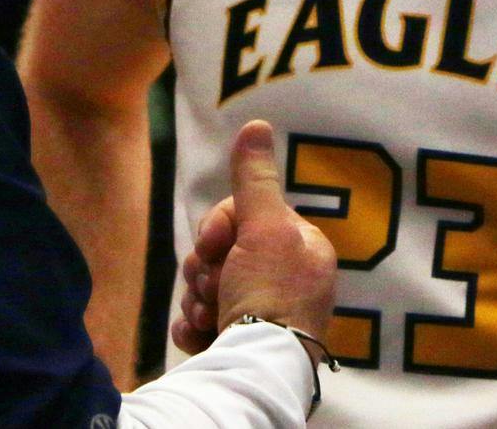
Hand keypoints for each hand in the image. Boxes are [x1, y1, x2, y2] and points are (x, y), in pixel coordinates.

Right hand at [170, 120, 336, 359]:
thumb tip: (256, 125)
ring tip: (210, 314)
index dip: (220, 226)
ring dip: (198, 297)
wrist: (256, 370)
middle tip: (214, 285)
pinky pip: (202, 320)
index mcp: (301, 249)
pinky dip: (195, 326)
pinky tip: (202, 333)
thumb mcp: (264, 228)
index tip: (213, 245)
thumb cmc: (268, 296)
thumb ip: (256, 179)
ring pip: (207, 284)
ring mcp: (261, 314)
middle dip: (206, 268)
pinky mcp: (238, 342)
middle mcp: (286, 280)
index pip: (246, 215)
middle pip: (223, 251)